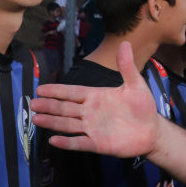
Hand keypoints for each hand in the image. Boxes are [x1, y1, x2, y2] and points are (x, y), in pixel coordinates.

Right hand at [31, 41, 159, 156]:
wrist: (152, 131)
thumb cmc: (143, 107)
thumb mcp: (135, 85)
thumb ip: (127, 67)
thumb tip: (125, 43)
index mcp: (96, 97)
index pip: (72, 92)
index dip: (57, 91)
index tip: (40, 89)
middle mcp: (90, 112)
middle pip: (65, 109)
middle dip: (49, 106)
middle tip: (33, 104)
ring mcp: (92, 128)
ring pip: (68, 125)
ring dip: (53, 122)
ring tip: (36, 119)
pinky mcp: (98, 144)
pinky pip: (80, 143)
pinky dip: (67, 142)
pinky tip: (54, 140)